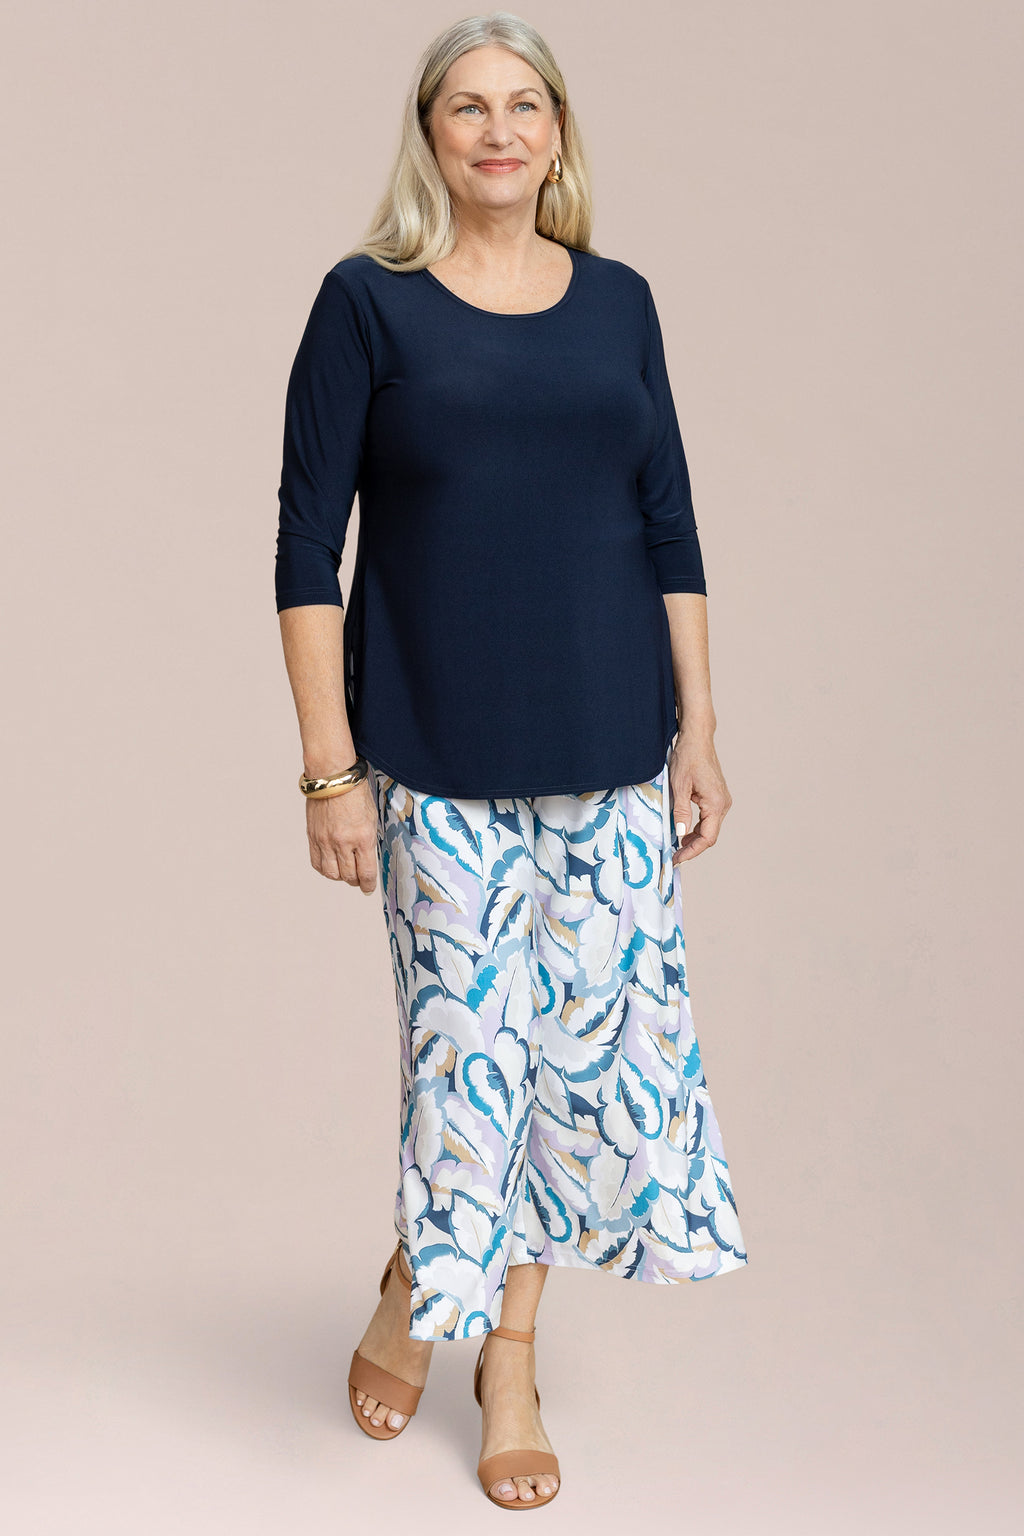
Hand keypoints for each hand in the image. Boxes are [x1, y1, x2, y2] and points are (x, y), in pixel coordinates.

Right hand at [306, 779, 378, 891]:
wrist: (333, 777)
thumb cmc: (355, 793)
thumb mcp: (371, 818)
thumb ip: (368, 840)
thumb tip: (367, 860)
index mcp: (363, 837)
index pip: (366, 872)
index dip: (368, 884)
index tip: (368, 888)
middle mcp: (343, 842)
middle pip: (349, 876)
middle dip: (356, 881)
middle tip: (359, 880)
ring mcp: (326, 841)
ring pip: (331, 873)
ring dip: (340, 877)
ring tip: (345, 872)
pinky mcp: (313, 837)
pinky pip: (316, 863)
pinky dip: (324, 869)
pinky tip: (331, 865)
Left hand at [668, 729, 731, 864]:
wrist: (697, 739)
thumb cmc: (688, 758)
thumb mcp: (679, 786)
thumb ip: (681, 812)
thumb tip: (680, 834)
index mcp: (715, 803)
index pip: (707, 838)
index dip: (692, 851)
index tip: (677, 858)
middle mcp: (723, 803)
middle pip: (710, 835)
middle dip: (692, 847)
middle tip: (674, 855)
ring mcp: (722, 800)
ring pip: (710, 828)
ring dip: (694, 838)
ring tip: (677, 845)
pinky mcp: (717, 797)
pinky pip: (709, 818)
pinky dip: (697, 827)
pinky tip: (684, 830)